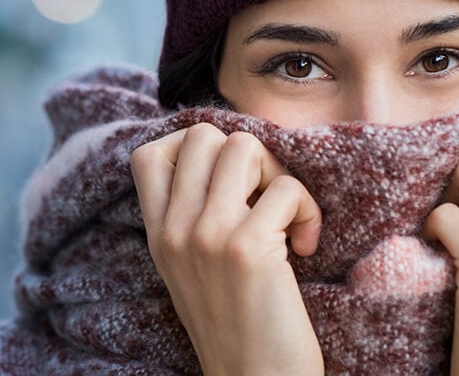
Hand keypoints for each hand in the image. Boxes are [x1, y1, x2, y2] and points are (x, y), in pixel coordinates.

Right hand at [130, 124, 323, 375]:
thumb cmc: (237, 323)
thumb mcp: (192, 269)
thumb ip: (193, 218)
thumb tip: (229, 158)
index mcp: (158, 235)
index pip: (150, 155)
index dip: (194, 148)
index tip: (229, 180)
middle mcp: (175, 230)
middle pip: (204, 135)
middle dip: (247, 154)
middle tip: (264, 196)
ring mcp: (207, 236)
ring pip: (244, 146)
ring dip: (278, 174)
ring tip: (286, 217)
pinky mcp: (246, 248)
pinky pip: (287, 188)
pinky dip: (308, 210)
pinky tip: (306, 247)